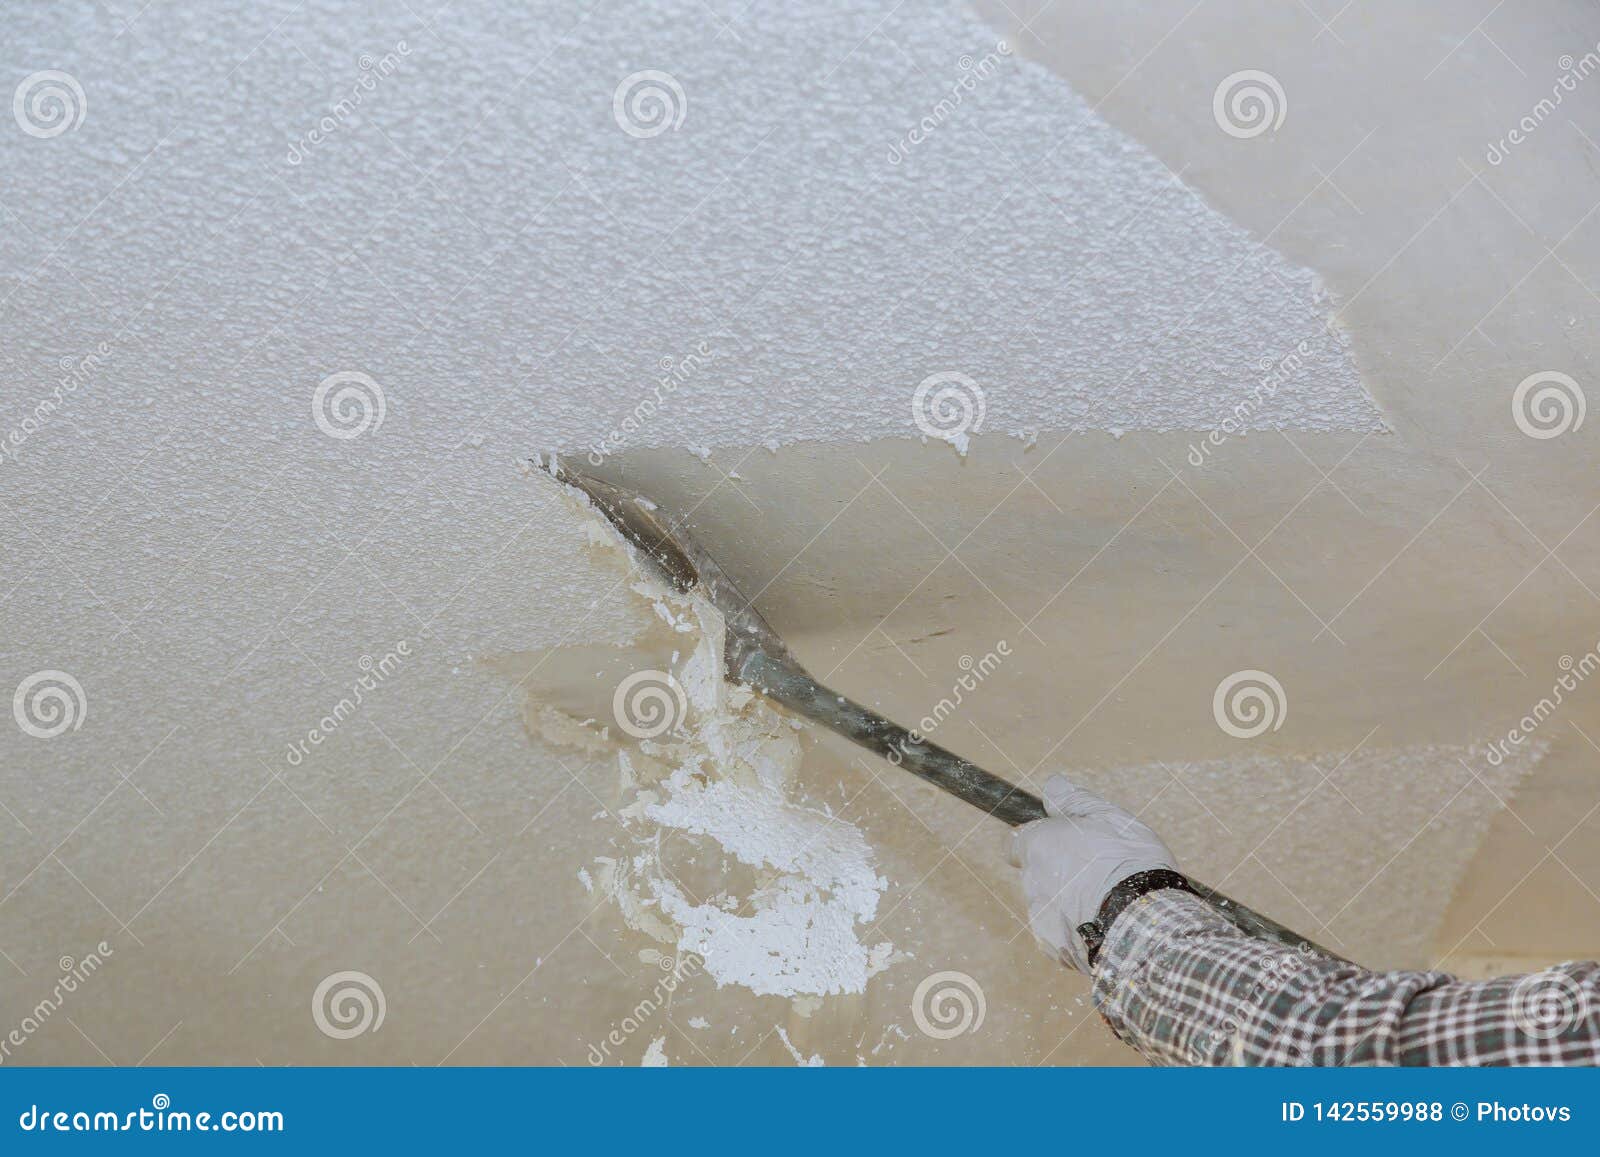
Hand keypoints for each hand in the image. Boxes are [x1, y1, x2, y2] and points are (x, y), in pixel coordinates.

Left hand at [1010, 774, 1177, 971]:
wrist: (1144, 922)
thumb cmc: (1128, 862)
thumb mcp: (1109, 818)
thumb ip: (1075, 802)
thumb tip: (1052, 785)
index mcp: (1038, 846)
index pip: (1014, 842)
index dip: (1036, 842)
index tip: (1061, 844)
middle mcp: (1031, 881)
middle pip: (1036, 874)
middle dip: (1058, 872)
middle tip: (1096, 873)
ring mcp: (1040, 918)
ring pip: (1048, 905)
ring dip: (1068, 902)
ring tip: (1107, 901)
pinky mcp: (1054, 948)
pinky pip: (1060, 934)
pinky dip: (1076, 929)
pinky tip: (1105, 924)